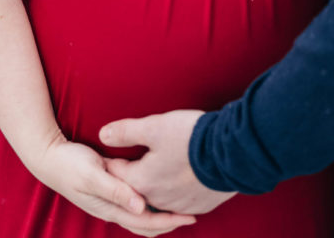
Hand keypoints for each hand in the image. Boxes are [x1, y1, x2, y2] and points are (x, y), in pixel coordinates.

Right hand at [32, 134, 196, 234]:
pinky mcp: (110, 191)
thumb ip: (116, 190)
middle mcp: (113, 208)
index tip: (189, 217)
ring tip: (181, 207)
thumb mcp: (93, 175)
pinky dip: (150, 205)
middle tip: (192, 214)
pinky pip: (135, 204)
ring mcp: (111, 201)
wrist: (49, 158)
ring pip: (141, 217)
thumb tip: (141, 207)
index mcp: (111, 208)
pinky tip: (159, 193)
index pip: (146, 223)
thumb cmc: (70, 164)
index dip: (168, 222)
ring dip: (160, 216)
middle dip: (169, 222)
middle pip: (146, 225)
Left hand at [100, 110, 235, 215]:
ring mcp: (179, 205)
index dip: (113, 160)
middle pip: (138, 187)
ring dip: (157, 183)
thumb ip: (126, 132)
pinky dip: (177, 190)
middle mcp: (157, 199)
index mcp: (143, 181)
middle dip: (134, 174)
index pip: (117, 172)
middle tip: (134, 159)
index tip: (111, 152)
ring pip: (160, 196)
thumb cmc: (190, 138)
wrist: (231, 153)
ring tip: (160, 167)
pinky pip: (180, 201)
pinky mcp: (199, 205)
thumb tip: (103, 134)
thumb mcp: (154, 127)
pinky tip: (181, 178)